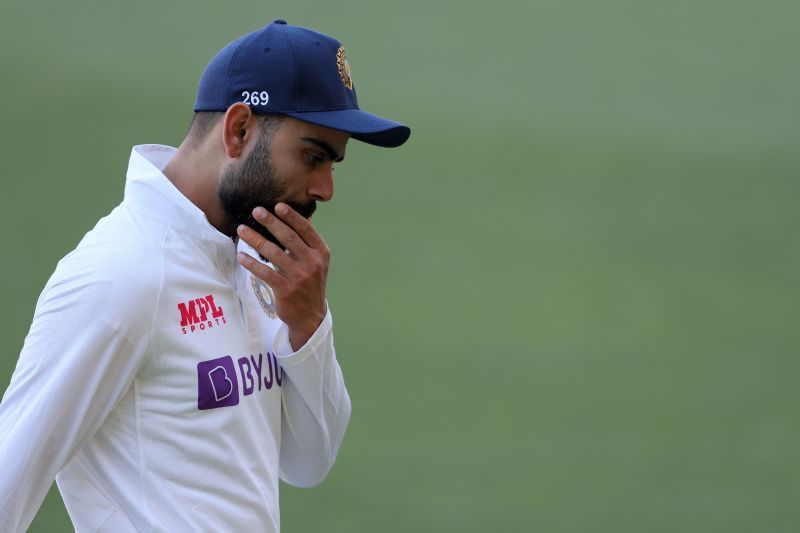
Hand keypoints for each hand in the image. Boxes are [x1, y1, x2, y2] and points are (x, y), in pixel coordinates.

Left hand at [236, 203, 329, 350]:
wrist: (310, 316)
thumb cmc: (310, 284)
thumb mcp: (317, 263)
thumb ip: (308, 243)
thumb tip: (302, 217)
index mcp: (321, 253)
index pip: (306, 230)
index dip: (292, 217)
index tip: (278, 205)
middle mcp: (312, 263)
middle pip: (288, 238)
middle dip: (271, 222)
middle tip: (256, 210)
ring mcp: (299, 276)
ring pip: (273, 252)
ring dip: (255, 239)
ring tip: (242, 230)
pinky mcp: (285, 289)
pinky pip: (264, 272)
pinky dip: (251, 263)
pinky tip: (241, 255)